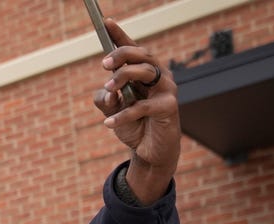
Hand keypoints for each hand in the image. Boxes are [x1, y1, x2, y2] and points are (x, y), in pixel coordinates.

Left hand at [94, 18, 180, 204]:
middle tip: (104, 65)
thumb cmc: (133, 126)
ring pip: (144, 72)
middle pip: (141, 54)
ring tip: (109, 89)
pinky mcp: (169, 107)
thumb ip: (105, 98)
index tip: (105, 22)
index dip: (119, 35)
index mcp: (143, 72)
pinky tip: (109, 123)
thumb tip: (106, 91)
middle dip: (120, 56)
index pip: (132, 49)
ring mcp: (166, 89)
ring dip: (122, 78)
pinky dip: (123, 114)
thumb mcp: (112, 110)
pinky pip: (142, 106)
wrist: (148, 151)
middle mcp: (158, 76)